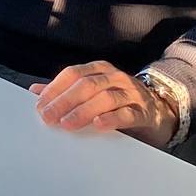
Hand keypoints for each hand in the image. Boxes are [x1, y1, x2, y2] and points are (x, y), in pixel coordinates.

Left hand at [29, 61, 176, 147]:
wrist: (160, 111)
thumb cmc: (120, 101)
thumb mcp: (93, 93)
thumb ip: (66, 92)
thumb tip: (35, 91)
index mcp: (100, 70)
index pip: (73, 74)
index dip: (55, 88)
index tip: (40, 105)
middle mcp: (115, 77)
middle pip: (87, 85)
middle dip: (64, 101)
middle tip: (48, 117)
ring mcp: (131, 93)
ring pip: (105, 97)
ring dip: (83, 111)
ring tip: (67, 123)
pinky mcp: (144, 111)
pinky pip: (127, 113)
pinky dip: (112, 118)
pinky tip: (99, 125)